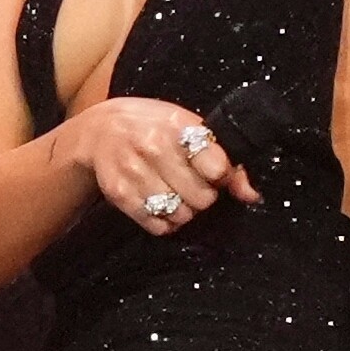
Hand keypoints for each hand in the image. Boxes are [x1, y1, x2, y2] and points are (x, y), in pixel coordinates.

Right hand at [57, 96, 262, 234]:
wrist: (98, 131)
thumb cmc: (151, 126)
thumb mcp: (186, 127)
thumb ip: (223, 157)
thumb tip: (251, 194)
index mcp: (175, 124)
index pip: (216, 167)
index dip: (221, 175)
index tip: (214, 172)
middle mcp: (152, 147)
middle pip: (201, 197)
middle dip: (204, 195)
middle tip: (193, 183)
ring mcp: (133, 172)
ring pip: (181, 214)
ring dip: (185, 209)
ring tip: (175, 192)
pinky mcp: (119, 195)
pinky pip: (158, 226)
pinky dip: (165, 221)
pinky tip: (160, 202)